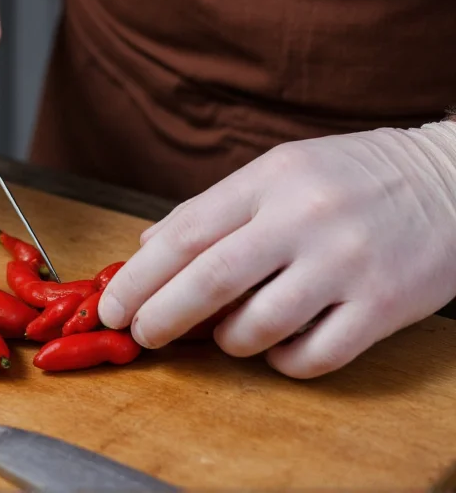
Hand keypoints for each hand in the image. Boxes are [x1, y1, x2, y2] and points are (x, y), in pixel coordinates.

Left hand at [99, 121, 455, 377]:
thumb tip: (147, 248)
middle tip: (141, 335)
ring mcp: (345, 264)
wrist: (451, 179)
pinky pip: (312, 357)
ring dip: (228, 341)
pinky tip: (278, 346)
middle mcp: (304, 219)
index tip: (112, 307)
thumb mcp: (278, 171)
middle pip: (209, 281)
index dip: (138, 279)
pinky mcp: (382, 307)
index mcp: (270, 180)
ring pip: (257, 327)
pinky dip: (281, 361)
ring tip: (229, 332)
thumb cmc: (351, 178)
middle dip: (160, 317)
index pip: (183, 234)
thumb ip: (212, 209)